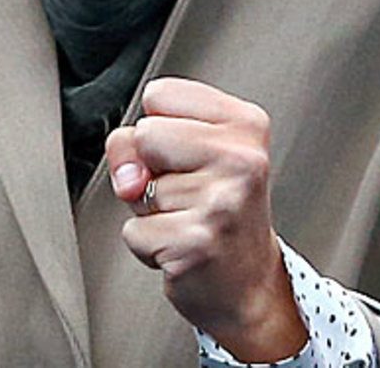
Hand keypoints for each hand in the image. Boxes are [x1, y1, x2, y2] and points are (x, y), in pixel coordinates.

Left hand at [105, 78, 305, 362]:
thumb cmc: (219, 211)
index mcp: (244, 122)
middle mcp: (240, 158)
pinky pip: (134, 231)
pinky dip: (147, 245)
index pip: (159, 93)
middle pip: (144, 133)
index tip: (187, 154)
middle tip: (185, 191)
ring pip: (136, 186)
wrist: (251, 285)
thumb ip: (144, 141)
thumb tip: (128, 179)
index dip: (159, 128)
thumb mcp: (190, 154)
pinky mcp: (198, 243)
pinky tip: (181, 245)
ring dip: (150, 210)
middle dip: (149, 167)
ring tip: (188, 218)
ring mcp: (222, 200)